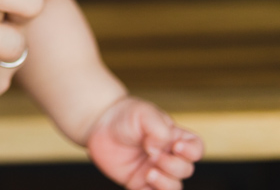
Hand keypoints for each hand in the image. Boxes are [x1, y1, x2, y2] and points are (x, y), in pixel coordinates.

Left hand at [86, 96, 202, 189]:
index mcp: (175, 138)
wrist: (100, 124)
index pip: (196, 149)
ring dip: (165, 184)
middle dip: (173, 166)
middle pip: (185, 170)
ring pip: (173, 187)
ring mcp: (155, 170)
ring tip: (148, 173)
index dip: (191, 152)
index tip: (176, 146)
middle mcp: (168, 157)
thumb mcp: (144, 114)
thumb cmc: (126, 116)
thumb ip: (158, 130)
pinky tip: (142, 187)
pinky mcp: (139, 182)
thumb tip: (158, 151)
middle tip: (154, 156)